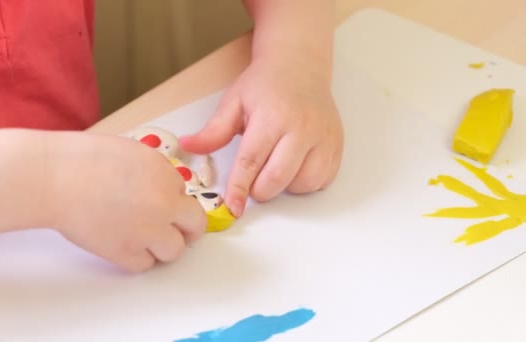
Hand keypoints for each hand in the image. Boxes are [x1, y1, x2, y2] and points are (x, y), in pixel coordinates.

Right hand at [45, 132, 206, 271]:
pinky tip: (124, 245)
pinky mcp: (125, 252)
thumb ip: (155, 173)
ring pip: (175, 250)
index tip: (161, 204)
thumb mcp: (132, 152)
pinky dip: (137, 258)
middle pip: (195, 225)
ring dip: (163, 246)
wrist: (52, 177)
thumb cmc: (81, 159)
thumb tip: (164, 190)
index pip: (186, 196)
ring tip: (145, 239)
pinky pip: (145, 264)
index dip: (173, 200)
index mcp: (166, 175)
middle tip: (176, 231)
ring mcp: (147, 230)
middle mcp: (164, 204)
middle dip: (187, 228)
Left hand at [180, 54, 343, 216]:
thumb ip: (213, 131)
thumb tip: (189, 147)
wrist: (300, 65)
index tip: (233, 206)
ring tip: (275, 166)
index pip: (251, 161)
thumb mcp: (234, 102)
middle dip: (259, 190)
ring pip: (303, 183)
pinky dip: (305, 182)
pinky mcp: (337, 145)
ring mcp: (324, 137)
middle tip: (252, 180)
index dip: (239, 187)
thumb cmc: (266, 84)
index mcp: (273, 116)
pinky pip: (322, 180)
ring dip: (284, 186)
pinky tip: (295, 165)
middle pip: (278, 177)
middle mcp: (302, 127)